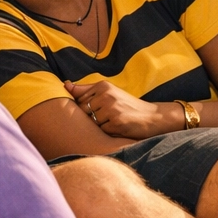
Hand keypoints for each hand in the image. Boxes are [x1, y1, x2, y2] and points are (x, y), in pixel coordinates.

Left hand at [65, 80, 179, 138]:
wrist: (152, 117)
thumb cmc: (127, 105)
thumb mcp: (109, 92)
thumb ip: (86, 90)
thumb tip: (65, 85)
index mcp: (103, 85)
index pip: (79, 99)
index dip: (87, 109)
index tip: (99, 109)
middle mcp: (106, 95)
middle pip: (83, 111)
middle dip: (92, 117)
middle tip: (109, 116)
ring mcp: (111, 108)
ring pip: (91, 122)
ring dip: (100, 126)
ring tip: (114, 121)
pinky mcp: (116, 122)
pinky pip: (101, 131)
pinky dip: (107, 132)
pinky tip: (118, 127)